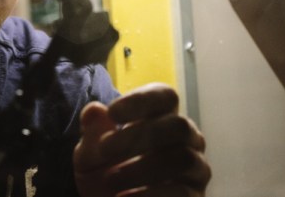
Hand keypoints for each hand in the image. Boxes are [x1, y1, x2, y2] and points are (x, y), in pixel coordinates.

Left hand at [73, 82, 210, 196]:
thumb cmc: (103, 177)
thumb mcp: (89, 157)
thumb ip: (92, 134)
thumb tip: (94, 109)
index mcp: (163, 118)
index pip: (165, 96)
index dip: (142, 100)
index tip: (112, 113)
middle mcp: (186, 140)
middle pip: (178, 125)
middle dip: (138, 135)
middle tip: (104, 148)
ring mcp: (195, 170)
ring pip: (183, 158)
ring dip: (141, 168)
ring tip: (110, 179)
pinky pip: (182, 192)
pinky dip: (150, 194)